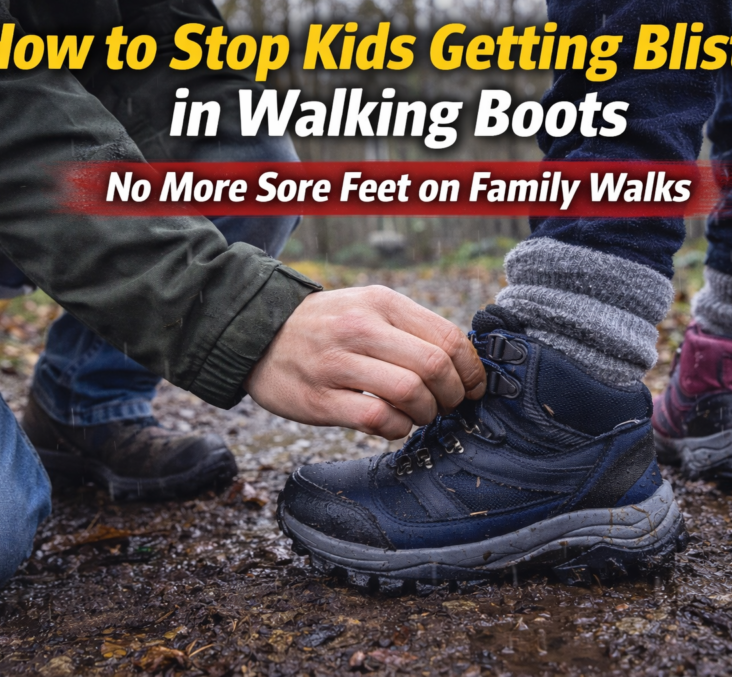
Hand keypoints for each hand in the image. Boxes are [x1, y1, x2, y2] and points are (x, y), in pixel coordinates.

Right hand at [244, 286, 485, 439]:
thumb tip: (463, 363)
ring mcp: (337, 364)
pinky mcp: (319, 399)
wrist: (257, 335)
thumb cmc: (326, 326)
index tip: (474, 387)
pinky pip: (377, 419)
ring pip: (410, 392)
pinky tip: (394, 424)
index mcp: (381, 303)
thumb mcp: (367, 307)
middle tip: (449, 405)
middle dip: (454, 395)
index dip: (472, 370)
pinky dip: (398, 428)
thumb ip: (411, 328)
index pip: (448, 337)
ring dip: (426, 413)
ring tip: (419, 414)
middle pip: (434, 366)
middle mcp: (360, 328)